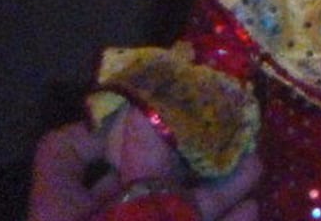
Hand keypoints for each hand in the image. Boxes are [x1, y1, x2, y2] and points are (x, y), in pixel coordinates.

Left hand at [28, 121, 261, 220]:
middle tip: (225, 129)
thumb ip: (140, 177)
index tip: (153, 111)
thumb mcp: (131, 219)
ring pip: (178, 209)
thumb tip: (146, 117)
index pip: (65, 153)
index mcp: (63, 216)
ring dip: (219, 185)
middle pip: (136, 176)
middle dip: (187, 152)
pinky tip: (257, 208)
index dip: (101, 125)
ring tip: (256, 165)